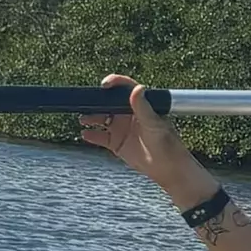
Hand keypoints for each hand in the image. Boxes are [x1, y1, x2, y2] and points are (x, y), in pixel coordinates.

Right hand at [79, 75, 199, 192]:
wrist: (167, 167)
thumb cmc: (165, 142)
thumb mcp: (153, 123)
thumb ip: (143, 107)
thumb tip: (138, 88)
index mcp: (138, 105)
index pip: (124, 88)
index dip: (114, 83)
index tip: (104, 85)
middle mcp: (127, 114)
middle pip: (107, 103)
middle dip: (96, 102)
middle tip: (85, 102)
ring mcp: (120, 128)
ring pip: (100, 119)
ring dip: (90, 117)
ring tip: (83, 119)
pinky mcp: (116, 142)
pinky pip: (99, 136)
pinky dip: (91, 135)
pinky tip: (85, 134)